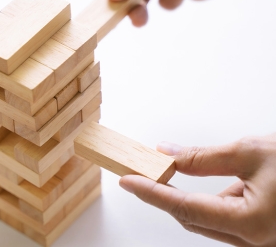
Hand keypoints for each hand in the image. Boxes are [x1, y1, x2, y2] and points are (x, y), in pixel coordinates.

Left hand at [119, 135, 275, 245]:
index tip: (127, 181)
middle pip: (194, 219)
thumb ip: (204, 157)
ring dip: (198, 197)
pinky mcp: (265, 236)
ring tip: (208, 172)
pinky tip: (233, 184)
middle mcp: (258, 242)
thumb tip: (167, 154)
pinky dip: (220, 202)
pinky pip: (230, 221)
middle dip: (168, 194)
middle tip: (145, 171)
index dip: (152, 193)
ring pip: (211, 221)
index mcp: (253, 224)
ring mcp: (262, 242)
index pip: (185, 208)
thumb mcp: (252, 152)